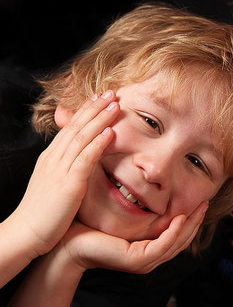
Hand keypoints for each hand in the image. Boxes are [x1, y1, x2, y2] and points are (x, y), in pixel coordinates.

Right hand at [11, 91, 119, 256]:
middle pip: (76, 126)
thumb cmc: (44, 211)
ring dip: (99, 119)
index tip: (100, 97)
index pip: (70, 127)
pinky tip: (110, 132)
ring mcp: (60, 169)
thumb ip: (68, 166)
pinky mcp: (68, 184)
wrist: (25, 233)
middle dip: (95, 107)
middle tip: (111, 92)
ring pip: (81, 137)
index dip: (86, 110)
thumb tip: (84, 156)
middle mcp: (54, 158)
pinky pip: (85, 159)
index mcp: (51, 156)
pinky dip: (98, 143)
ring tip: (114, 104)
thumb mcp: (54, 181)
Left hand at [59, 202, 208, 273]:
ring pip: (177, 243)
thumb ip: (139, 204)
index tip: (201, 200)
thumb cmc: (92, 225)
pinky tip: (181, 217)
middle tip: (207, 203)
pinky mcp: (138, 260)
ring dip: (191, 226)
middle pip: (182, 240)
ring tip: (201, 207)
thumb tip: (149, 179)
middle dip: (196, 221)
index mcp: (147, 246)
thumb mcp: (123, 212)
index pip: (176, 235)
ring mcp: (145, 261)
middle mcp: (149, 256)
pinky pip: (162, 245)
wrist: (69, 242)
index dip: (191, 219)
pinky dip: (174, 233)